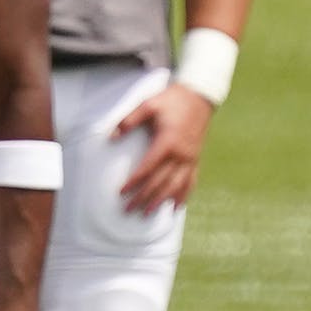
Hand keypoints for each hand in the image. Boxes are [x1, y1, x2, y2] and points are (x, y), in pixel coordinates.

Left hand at [113, 82, 213, 213]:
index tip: (121, 192)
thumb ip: (129, 120)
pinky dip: (183, 195)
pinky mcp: (196, 158)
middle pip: (160, 181)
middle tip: (129, 209)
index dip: (134, 182)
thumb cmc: (170, 101)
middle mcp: (181, 154)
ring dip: (162, 200)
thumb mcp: (148, 105)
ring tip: (148, 213)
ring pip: (176, 185)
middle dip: (144, 197)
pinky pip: (191, 181)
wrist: (199, 97)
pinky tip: (176, 207)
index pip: (148, 168)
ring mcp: (190, 158)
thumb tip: (111, 137)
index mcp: (167, 142)